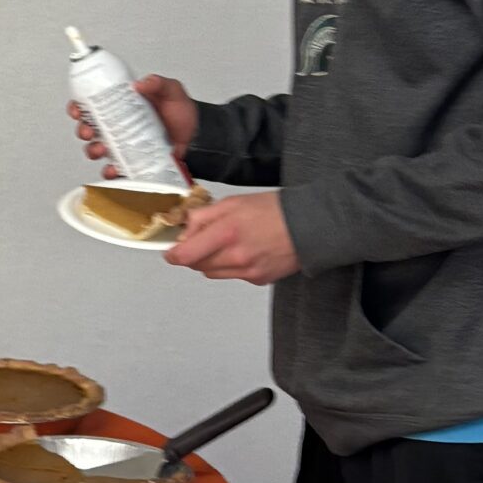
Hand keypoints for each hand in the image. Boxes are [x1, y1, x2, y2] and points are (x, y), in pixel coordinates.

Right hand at [68, 75, 199, 176]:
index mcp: (122, 106)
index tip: (77, 110)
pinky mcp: (132, 162)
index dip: (79, 107)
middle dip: (83, 130)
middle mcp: (118, 126)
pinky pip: (115, 169)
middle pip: (89, 128)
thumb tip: (141, 84)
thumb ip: (159, 83)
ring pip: (97, 149)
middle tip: (89, 131)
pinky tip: (114, 169)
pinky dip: (110, 171)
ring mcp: (124, 145)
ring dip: (93, 150)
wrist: (198, 136)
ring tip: (102, 149)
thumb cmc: (182, 113)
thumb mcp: (171, 91)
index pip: (93, 105)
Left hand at [167, 190, 299, 284]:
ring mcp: (247, 272)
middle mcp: (235, 257)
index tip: (171, 250)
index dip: (173, 254)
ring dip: (211, 261)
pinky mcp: (258, 280)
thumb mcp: (233, 202)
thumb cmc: (274, 210)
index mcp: (225, 233)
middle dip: (194, 254)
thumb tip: (185, 229)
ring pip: (213, 273)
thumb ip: (204, 216)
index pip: (185, 255)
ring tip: (227, 243)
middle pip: (197, 265)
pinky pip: (233, 276)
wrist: (310, 225)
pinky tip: (245, 251)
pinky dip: (231, 266)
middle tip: (203, 239)